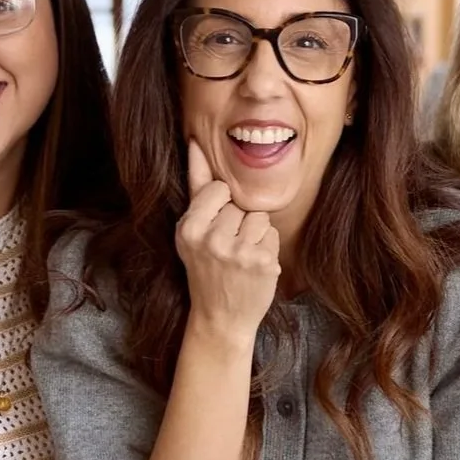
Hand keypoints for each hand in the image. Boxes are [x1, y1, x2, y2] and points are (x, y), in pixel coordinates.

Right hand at [175, 137, 279, 341]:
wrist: (220, 317)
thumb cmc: (206, 268)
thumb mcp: (192, 230)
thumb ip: (197, 185)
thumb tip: (195, 142)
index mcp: (188, 228)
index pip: (218, 189)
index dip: (220, 207)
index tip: (212, 231)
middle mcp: (211, 240)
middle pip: (240, 203)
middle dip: (237, 223)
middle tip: (226, 251)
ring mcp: (238, 252)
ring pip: (258, 217)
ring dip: (254, 234)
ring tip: (240, 257)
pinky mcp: (262, 262)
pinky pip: (271, 233)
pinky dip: (266, 248)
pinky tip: (252, 267)